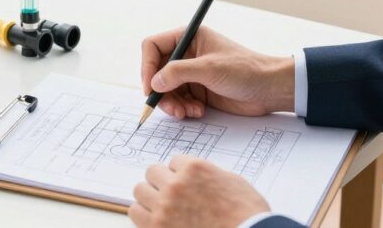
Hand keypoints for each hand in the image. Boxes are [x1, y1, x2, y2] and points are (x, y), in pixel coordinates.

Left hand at [130, 155, 269, 227]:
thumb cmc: (247, 215)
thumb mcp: (232, 183)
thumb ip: (209, 174)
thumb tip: (197, 178)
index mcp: (195, 169)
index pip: (173, 162)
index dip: (180, 174)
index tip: (186, 184)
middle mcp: (176, 184)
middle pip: (152, 172)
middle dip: (162, 182)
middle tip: (172, 195)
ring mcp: (164, 206)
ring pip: (140, 190)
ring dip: (150, 197)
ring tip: (162, 207)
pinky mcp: (157, 227)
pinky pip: (135, 212)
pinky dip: (144, 215)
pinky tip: (157, 219)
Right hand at [141, 25, 294, 118]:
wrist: (270, 89)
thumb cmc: (245, 70)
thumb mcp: (210, 69)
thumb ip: (178, 73)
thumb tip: (154, 82)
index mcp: (189, 37)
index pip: (153, 46)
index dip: (147, 66)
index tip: (149, 87)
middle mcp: (187, 54)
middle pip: (156, 72)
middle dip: (160, 91)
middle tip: (169, 107)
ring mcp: (192, 73)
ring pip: (166, 90)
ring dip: (172, 104)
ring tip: (186, 113)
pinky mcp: (198, 91)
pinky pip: (179, 101)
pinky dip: (183, 109)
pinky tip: (198, 112)